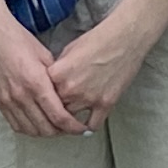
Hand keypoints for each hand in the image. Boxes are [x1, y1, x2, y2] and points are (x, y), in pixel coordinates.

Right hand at [0, 6, 84, 136]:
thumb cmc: (17, 39)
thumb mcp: (44, 55)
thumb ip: (55, 78)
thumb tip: (66, 94)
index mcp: (36, 82)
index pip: (59, 116)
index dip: (73, 127)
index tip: (82, 128)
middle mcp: (21, 96)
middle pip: (46, 128)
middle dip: (62, 132)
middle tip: (71, 128)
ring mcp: (7, 100)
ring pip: (30, 130)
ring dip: (45, 132)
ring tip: (55, 127)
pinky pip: (15, 124)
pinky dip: (29, 128)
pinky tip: (36, 124)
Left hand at [46, 12, 149, 126]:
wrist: (124, 40)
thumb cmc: (98, 40)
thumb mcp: (69, 50)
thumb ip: (58, 69)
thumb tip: (53, 80)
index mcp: (58, 74)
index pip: (42, 92)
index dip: (44, 94)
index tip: (44, 97)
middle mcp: (71, 89)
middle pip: (55, 107)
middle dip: (55, 108)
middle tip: (56, 110)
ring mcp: (88, 98)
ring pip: (71, 118)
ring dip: (69, 119)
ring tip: (68, 120)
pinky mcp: (105, 104)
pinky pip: (93, 124)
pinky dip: (88, 127)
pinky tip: (85, 127)